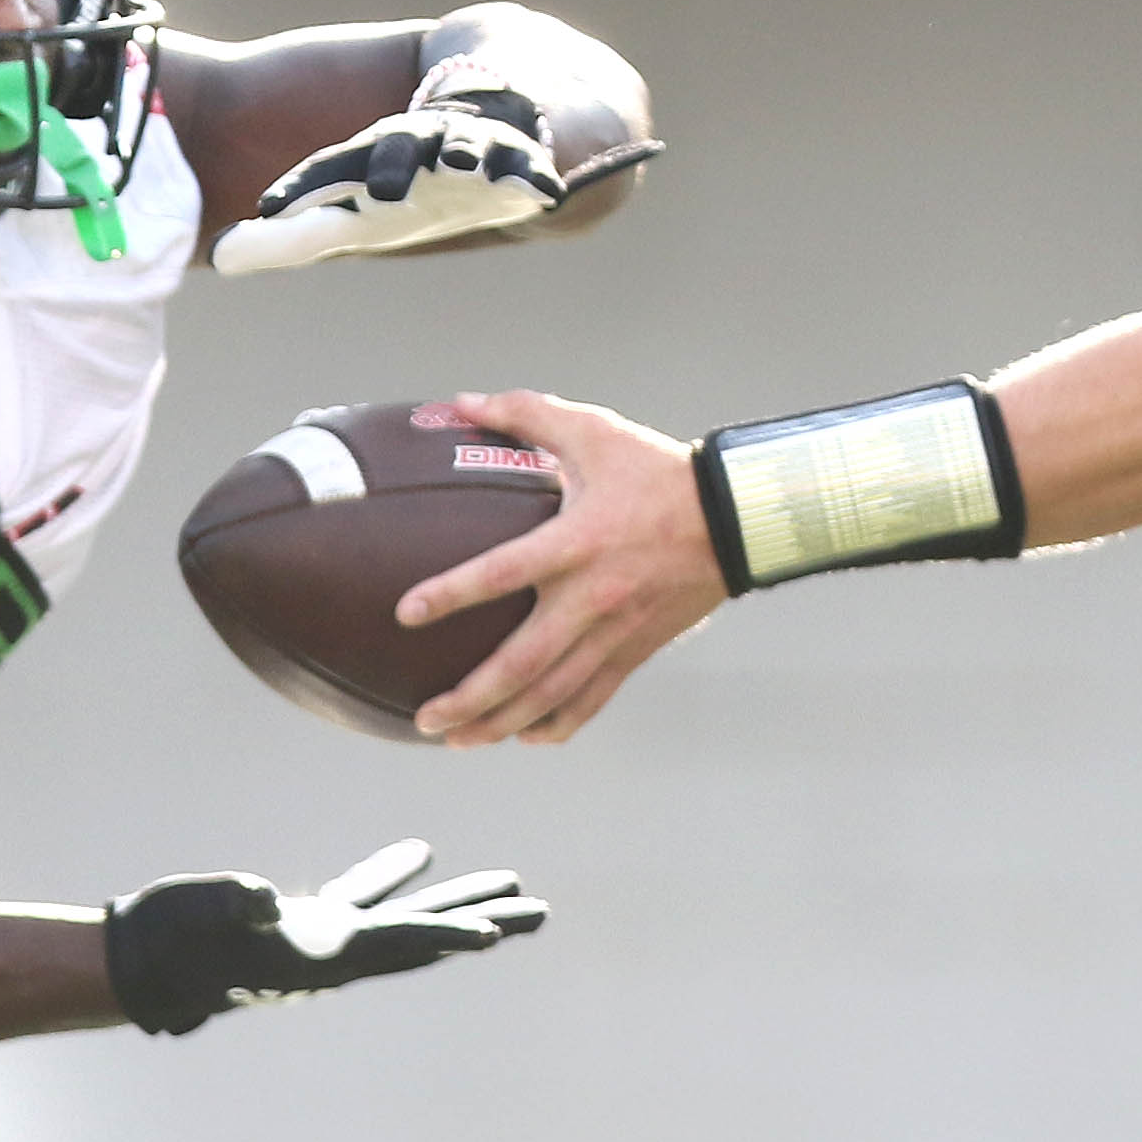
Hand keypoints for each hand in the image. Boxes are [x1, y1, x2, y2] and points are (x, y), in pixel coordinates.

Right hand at [105, 838, 544, 1033]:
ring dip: (455, 899)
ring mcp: (322, 938)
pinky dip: (392, 876)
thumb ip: (235, 909)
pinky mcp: (302, 922)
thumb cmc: (169, 941)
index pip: (397, 941)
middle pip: (426, 934)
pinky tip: (420, 855)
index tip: (494, 935)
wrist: (141, 961)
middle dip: (483, 921)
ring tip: (507, 884)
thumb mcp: (201, 921)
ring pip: (404, 914)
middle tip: (539, 912)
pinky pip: (362, 897)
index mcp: (321, 955)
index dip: (444, 935)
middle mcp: (336, 953)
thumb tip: (264, 902)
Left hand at [209, 101, 562, 274]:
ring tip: (463, 166)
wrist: (499, 121)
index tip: (272, 212)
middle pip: (399, 151)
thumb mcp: (353, 212)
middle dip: (388, 165)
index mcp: (373, 161)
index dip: (305, 190)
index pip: (331, 173)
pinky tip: (541, 193)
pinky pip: (528, 170)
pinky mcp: (519, 165)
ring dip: (463, 155)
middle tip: (382, 189)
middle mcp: (420, 150)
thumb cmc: (413, 180)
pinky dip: (532, 178)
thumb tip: (220, 259)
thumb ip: (290, 239)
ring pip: (465, 148)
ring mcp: (471, 153)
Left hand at [398, 391, 725, 743]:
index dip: (450, 594)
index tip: (405, 613)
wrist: (736, 518)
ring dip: (500, 722)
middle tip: (425, 718)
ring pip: (551, 694)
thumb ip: (525, 412)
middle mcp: (591, 597)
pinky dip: (557, 723)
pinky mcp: (636, 650)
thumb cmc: (658, 470)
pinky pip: (593, 698)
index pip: (501, 573)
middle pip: (522, 664)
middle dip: (469, 698)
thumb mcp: (594, 430)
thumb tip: (460, 402)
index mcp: (575, 543)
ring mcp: (615, 632)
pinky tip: (527, 735)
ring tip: (456, 739)